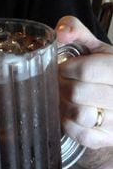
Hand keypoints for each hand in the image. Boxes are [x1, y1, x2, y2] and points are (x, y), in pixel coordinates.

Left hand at [57, 15, 112, 168]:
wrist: (110, 91)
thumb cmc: (98, 66)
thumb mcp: (91, 44)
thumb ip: (75, 30)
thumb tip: (61, 33)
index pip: (86, 70)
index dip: (66, 68)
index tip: (62, 67)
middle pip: (77, 93)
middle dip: (62, 85)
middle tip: (60, 81)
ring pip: (79, 115)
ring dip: (65, 104)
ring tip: (65, 96)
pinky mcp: (107, 138)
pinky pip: (81, 135)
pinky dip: (69, 123)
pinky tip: (69, 112)